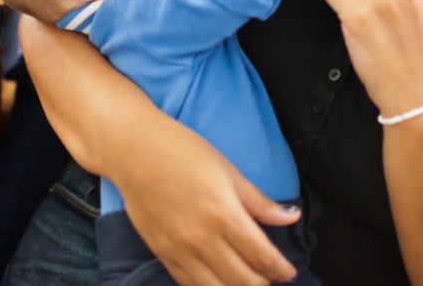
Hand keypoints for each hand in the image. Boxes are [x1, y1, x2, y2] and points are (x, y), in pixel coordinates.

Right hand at [18, 16, 300, 284]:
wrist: (132, 151)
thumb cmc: (180, 151)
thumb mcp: (227, 169)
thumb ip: (259, 200)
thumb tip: (290, 216)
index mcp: (223, 213)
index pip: (262, 257)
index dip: (281, 269)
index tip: (289, 270)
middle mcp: (202, 239)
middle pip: (243, 281)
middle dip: (265, 284)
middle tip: (274, 278)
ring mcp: (179, 251)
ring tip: (251, 282)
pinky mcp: (162, 255)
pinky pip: (190, 285)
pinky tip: (220, 282)